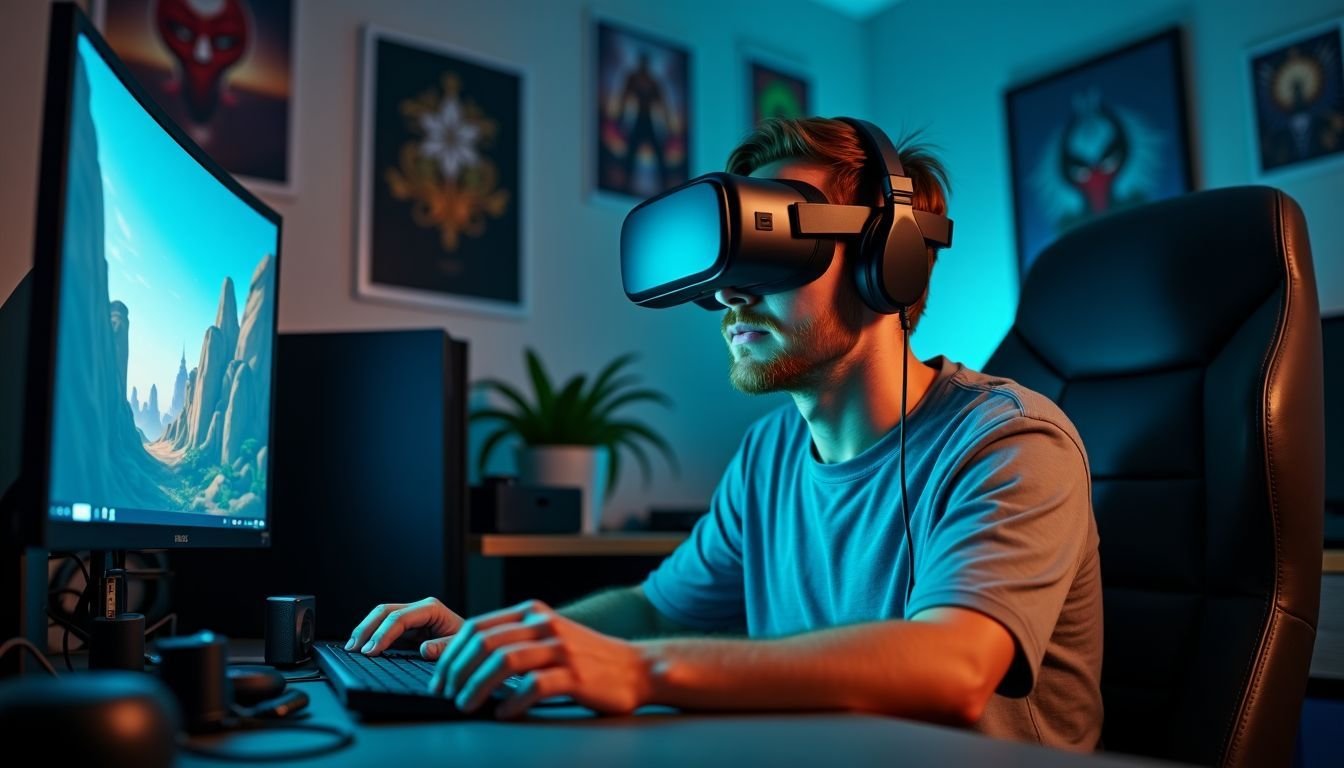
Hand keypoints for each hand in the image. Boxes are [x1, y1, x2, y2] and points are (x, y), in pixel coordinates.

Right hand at [346, 597, 464, 657]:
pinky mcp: (407, 627)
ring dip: (364, 630)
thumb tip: (424, 648)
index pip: (400, 617)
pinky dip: (370, 635)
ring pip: (380, 616)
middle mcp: (419, 608)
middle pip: (385, 611)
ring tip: (351, 647)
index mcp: (432, 608)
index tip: (371, 650)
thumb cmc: (469, 644)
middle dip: (367, 628)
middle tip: (354, 648)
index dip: (383, 634)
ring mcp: (412, 616)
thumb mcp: (460, 646)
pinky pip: (384, 626)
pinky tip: (360, 646)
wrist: (474, 644)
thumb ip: (443, 647)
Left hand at [430, 599, 651, 718]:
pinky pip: (534, 686)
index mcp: (532, 613)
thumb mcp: (547, 637)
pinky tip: (503, 713)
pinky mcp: (575, 674)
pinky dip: (512, 702)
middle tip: (447, 695)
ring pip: (504, 662)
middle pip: (485, 643)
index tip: (439, 678)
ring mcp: (560, 648)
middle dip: (457, 671)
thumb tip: (465, 661)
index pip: (477, 627)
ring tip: (466, 705)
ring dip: (476, 686)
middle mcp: (544, 625)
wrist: (636, 667)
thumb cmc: (586, 658)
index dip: (450, 653)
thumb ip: (514, 641)